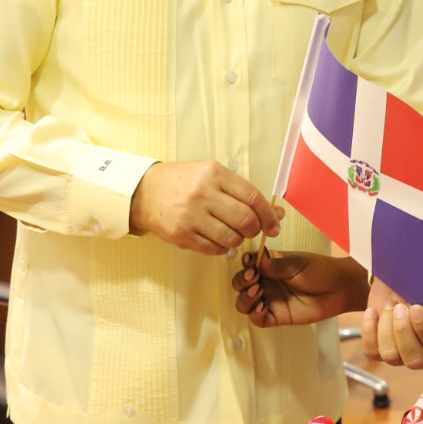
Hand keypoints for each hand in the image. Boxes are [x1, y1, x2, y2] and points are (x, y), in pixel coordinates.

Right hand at [129, 161, 282, 255]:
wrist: (147, 192)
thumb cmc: (184, 182)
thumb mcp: (213, 175)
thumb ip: (243, 192)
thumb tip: (275, 213)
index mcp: (214, 174)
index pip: (252, 197)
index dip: (268, 214)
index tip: (275, 224)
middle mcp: (203, 194)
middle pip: (245, 220)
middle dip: (254, 229)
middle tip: (251, 229)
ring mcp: (191, 216)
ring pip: (231, 239)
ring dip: (237, 239)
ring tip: (230, 232)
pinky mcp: (182, 235)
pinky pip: (214, 249)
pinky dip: (222, 247)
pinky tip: (216, 237)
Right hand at [232, 249, 367, 327]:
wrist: (340, 288)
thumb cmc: (320, 270)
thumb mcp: (297, 263)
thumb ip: (276, 264)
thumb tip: (256, 261)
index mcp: (269, 265)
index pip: (247, 265)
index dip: (245, 266)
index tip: (251, 266)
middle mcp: (267, 282)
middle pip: (240, 284)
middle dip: (241, 282)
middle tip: (254, 280)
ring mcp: (271, 299)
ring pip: (244, 303)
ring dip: (245, 298)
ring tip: (258, 293)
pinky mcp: (277, 316)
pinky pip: (258, 319)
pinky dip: (255, 314)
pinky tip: (263, 306)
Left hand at [360, 277, 422, 369]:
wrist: (397, 280)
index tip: (417, 307)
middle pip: (415, 360)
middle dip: (404, 332)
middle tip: (399, 307)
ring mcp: (402, 355)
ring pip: (391, 356)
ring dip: (387, 329)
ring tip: (389, 306)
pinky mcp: (380, 350)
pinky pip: (372, 351)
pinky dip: (370, 330)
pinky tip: (373, 311)